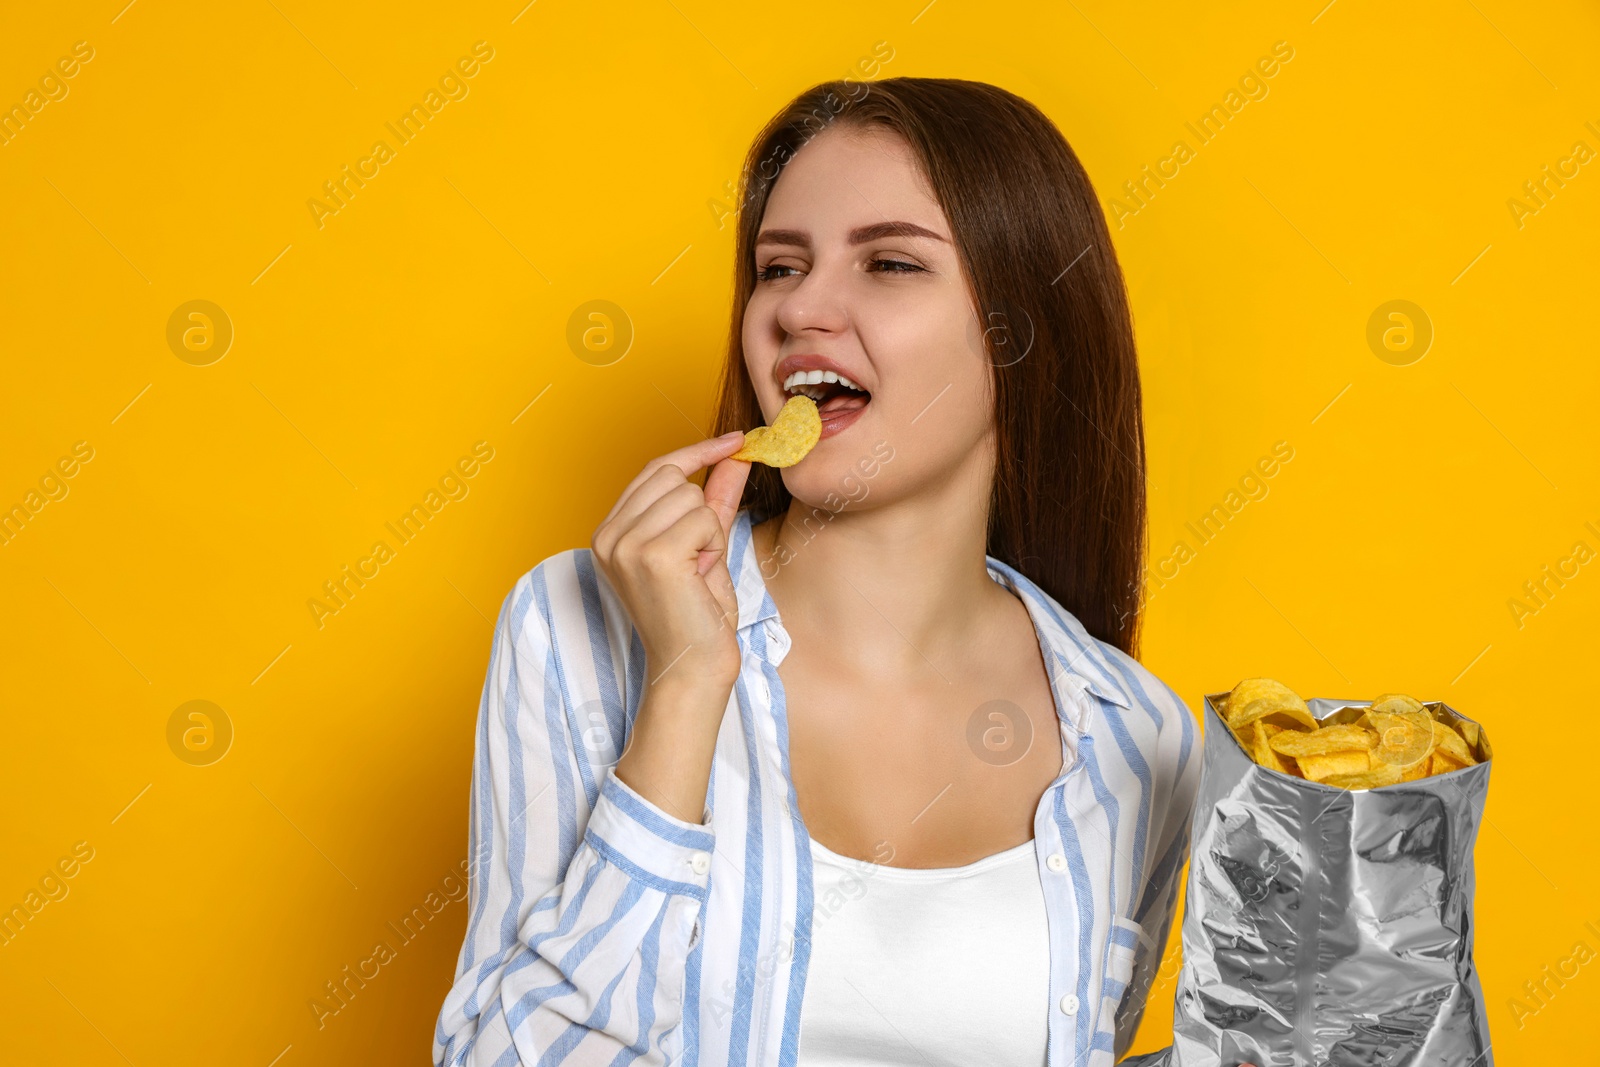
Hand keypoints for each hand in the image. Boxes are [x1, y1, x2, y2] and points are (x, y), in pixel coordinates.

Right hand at [592, 430, 753, 696]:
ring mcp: (625, 544)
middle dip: (701, 511)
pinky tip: (699, 578)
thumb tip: (736, 456)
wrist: (695, 668)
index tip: (736, 441)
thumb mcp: (705, 547)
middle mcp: (607, 536)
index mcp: (609, 533)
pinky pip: (704, 519)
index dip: (697, 453)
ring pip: (691, 497)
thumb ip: (715, 499)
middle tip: (699, 558)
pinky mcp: (651, 555)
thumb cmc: (698, 617)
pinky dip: (713, 547)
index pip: (654, 470)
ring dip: (708, 534)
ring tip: (696, 573)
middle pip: (672, 477)